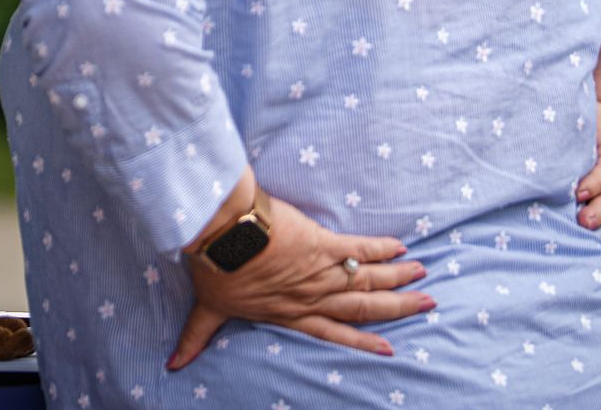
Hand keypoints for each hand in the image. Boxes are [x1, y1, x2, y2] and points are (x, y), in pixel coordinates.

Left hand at [167, 193, 430, 369]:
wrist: (223, 235)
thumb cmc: (216, 269)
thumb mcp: (208, 308)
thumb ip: (197, 336)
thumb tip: (173, 365)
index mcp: (290, 313)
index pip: (333, 332)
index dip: (361, 343)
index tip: (387, 349)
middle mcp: (312, 296)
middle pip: (363, 307)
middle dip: (396, 308)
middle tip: (427, 305)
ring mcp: (321, 271)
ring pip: (368, 279)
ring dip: (397, 278)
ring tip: (423, 277)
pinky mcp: (322, 244)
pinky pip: (358, 248)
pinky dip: (380, 248)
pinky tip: (400, 246)